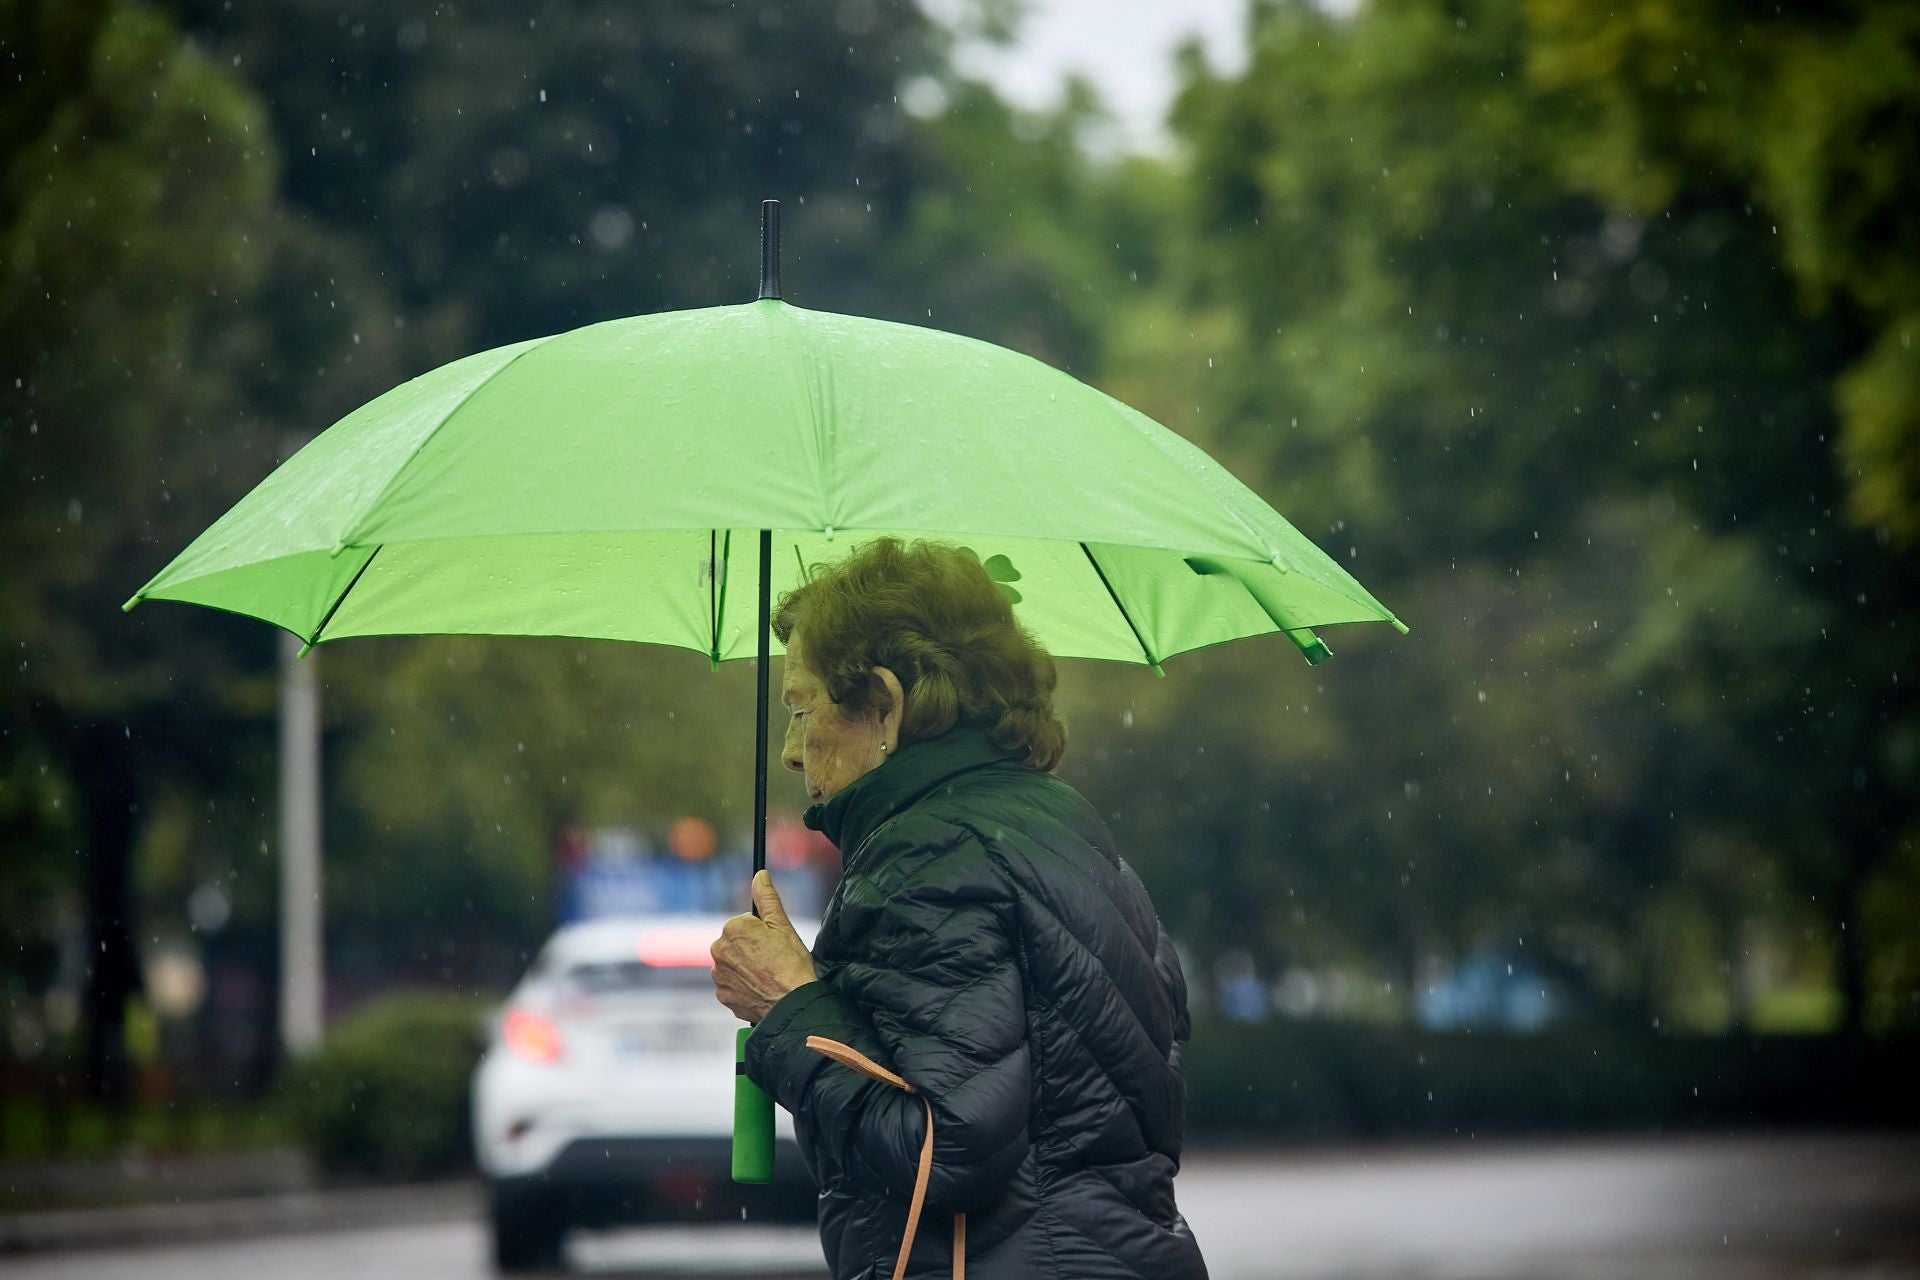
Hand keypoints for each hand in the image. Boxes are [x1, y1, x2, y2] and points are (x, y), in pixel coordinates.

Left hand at [711, 870, 817, 1023]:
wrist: (791, 1003)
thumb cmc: (791, 964)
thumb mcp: (782, 925)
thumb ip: (767, 897)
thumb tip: (760, 875)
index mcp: (733, 928)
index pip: (743, 924)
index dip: (761, 933)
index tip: (773, 944)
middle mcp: (719, 950)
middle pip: (735, 943)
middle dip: (749, 949)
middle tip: (771, 960)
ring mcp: (719, 975)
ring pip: (732, 964)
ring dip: (744, 967)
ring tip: (766, 976)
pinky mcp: (722, 995)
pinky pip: (731, 985)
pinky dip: (742, 986)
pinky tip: (759, 988)